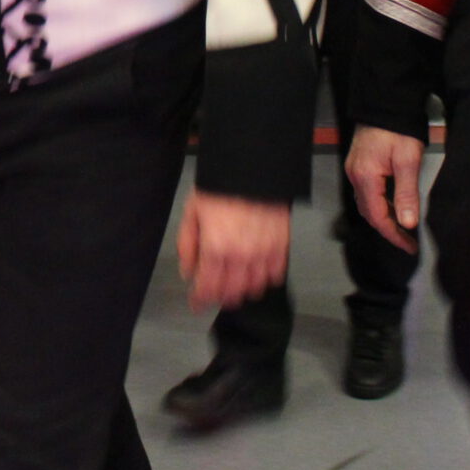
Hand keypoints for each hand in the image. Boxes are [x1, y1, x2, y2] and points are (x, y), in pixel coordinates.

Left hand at [177, 190, 292, 310]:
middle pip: (232, 293)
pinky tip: (257, 272)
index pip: (208, 288)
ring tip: (235, 284)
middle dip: (220, 297)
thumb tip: (188, 271)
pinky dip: (266, 278)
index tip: (196, 303)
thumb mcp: (192, 211)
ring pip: (255, 288)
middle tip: (214, 294)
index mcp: (216, 248)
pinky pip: (275, 274)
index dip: (200, 300)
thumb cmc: (219, 186)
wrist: (251, 166)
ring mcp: (264, 252)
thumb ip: (187, 244)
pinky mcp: (282, 245)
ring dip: (243, 290)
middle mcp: (241, 256)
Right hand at [345, 126, 424, 253]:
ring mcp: (354, 170)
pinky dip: (380, 204)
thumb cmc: (398, 131)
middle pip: (369, 213)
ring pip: (367, 203)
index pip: (377, 216)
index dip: (393, 235)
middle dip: (388, 230)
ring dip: (384, 218)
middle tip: (408, 241)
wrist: (385, 103)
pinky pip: (367, 192)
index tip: (410, 246)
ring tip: (403, 227)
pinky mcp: (359, 164)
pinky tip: (394, 205)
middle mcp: (355, 176)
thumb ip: (406, 194)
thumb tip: (407, 223)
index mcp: (365, 177)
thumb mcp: (407, 161)